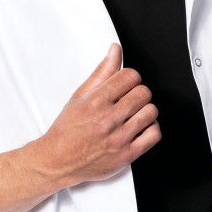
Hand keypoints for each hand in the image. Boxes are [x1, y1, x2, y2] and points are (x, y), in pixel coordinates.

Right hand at [36, 43, 161, 187]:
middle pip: (143, 93)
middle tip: (128, 100)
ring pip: (151, 112)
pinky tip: (139, 128)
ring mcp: (118, 138)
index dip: (130, 78)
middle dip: (138, 93)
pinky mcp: (126, 155)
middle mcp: (108, 119)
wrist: (57, 160)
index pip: (130, 76)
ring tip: (133, 114)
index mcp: (96, 102)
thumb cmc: (67, 129)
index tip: (126, 84)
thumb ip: (101, 72)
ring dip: (145, 110)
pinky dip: (151, 129)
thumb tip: (115, 50)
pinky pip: (154, 135)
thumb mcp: (80, 96)